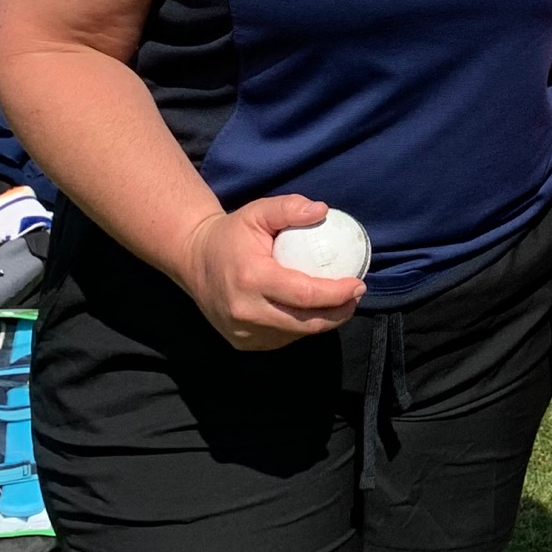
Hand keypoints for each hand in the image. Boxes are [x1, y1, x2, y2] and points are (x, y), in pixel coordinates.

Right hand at [176, 196, 365, 350]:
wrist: (193, 260)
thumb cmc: (230, 234)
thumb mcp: (257, 212)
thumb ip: (289, 208)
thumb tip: (323, 211)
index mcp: (251, 279)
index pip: (305, 295)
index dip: (337, 294)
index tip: (358, 284)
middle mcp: (245, 311)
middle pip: (305, 322)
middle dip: (338, 313)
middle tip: (356, 296)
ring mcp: (242, 332)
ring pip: (296, 334)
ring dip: (322, 322)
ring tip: (340, 303)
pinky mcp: (242, 343)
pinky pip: (282, 338)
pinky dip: (301, 327)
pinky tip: (311, 311)